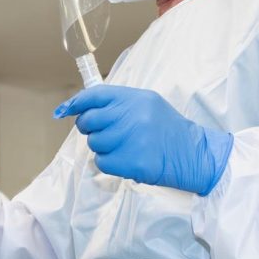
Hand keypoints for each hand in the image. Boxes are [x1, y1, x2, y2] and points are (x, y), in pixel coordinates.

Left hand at [54, 85, 232, 194]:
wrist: (194, 154)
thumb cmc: (166, 129)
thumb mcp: (147, 105)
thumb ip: (117, 104)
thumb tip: (78, 108)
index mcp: (135, 98)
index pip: (95, 95)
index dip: (76, 103)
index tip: (65, 110)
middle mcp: (132, 116)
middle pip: (89, 120)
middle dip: (90, 128)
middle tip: (103, 132)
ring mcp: (132, 139)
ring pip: (94, 143)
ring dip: (103, 147)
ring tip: (122, 147)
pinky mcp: (132, 162)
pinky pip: (102, 162)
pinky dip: (110, 163)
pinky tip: (126, 159)